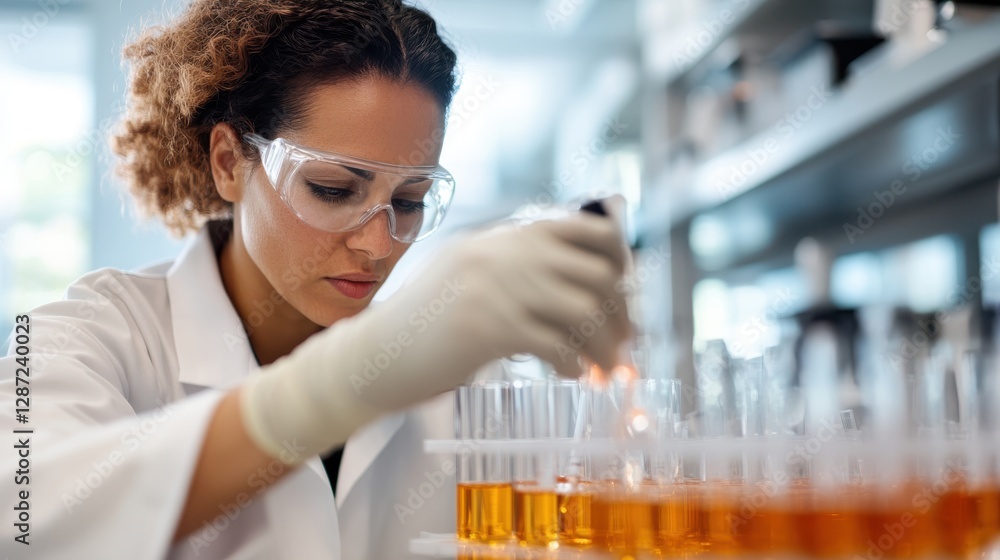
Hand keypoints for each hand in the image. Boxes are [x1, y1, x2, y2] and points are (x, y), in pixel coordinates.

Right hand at [239, 214, 629, 461]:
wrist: (374, 355)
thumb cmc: (428, 324)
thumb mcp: (474, 276)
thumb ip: (523, 266)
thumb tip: (591, 276)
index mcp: (503, 236)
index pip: (584, 228)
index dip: (618, 258)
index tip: (623, 291)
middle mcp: (504, 253)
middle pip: (596, 272)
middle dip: (621, 311)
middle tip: (624, 342)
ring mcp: (495, 287)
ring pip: (584, 310)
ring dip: (605, 345)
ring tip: (604, 366)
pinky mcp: (487, 327)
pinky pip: (557, 343)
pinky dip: (575, 363)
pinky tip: (571, 373)